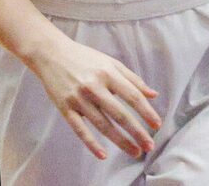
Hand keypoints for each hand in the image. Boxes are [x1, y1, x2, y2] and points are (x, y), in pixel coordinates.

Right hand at [25, 32, 160, 158]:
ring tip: (135, 152)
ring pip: (103, 125)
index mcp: (107, 73)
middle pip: (120, 114)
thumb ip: (132, 78)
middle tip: (149, 146)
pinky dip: (91, 143)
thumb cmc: (84, 58)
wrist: (50, 53)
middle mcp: (94, 86)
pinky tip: (103, 155)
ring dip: (120, 141)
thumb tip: (153, 95)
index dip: (146, 112)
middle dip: (137, 132)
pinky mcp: (65, 108)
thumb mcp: (109, 62)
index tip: (157, 125)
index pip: (132, 96)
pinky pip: (80, 129)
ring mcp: (78, 98)